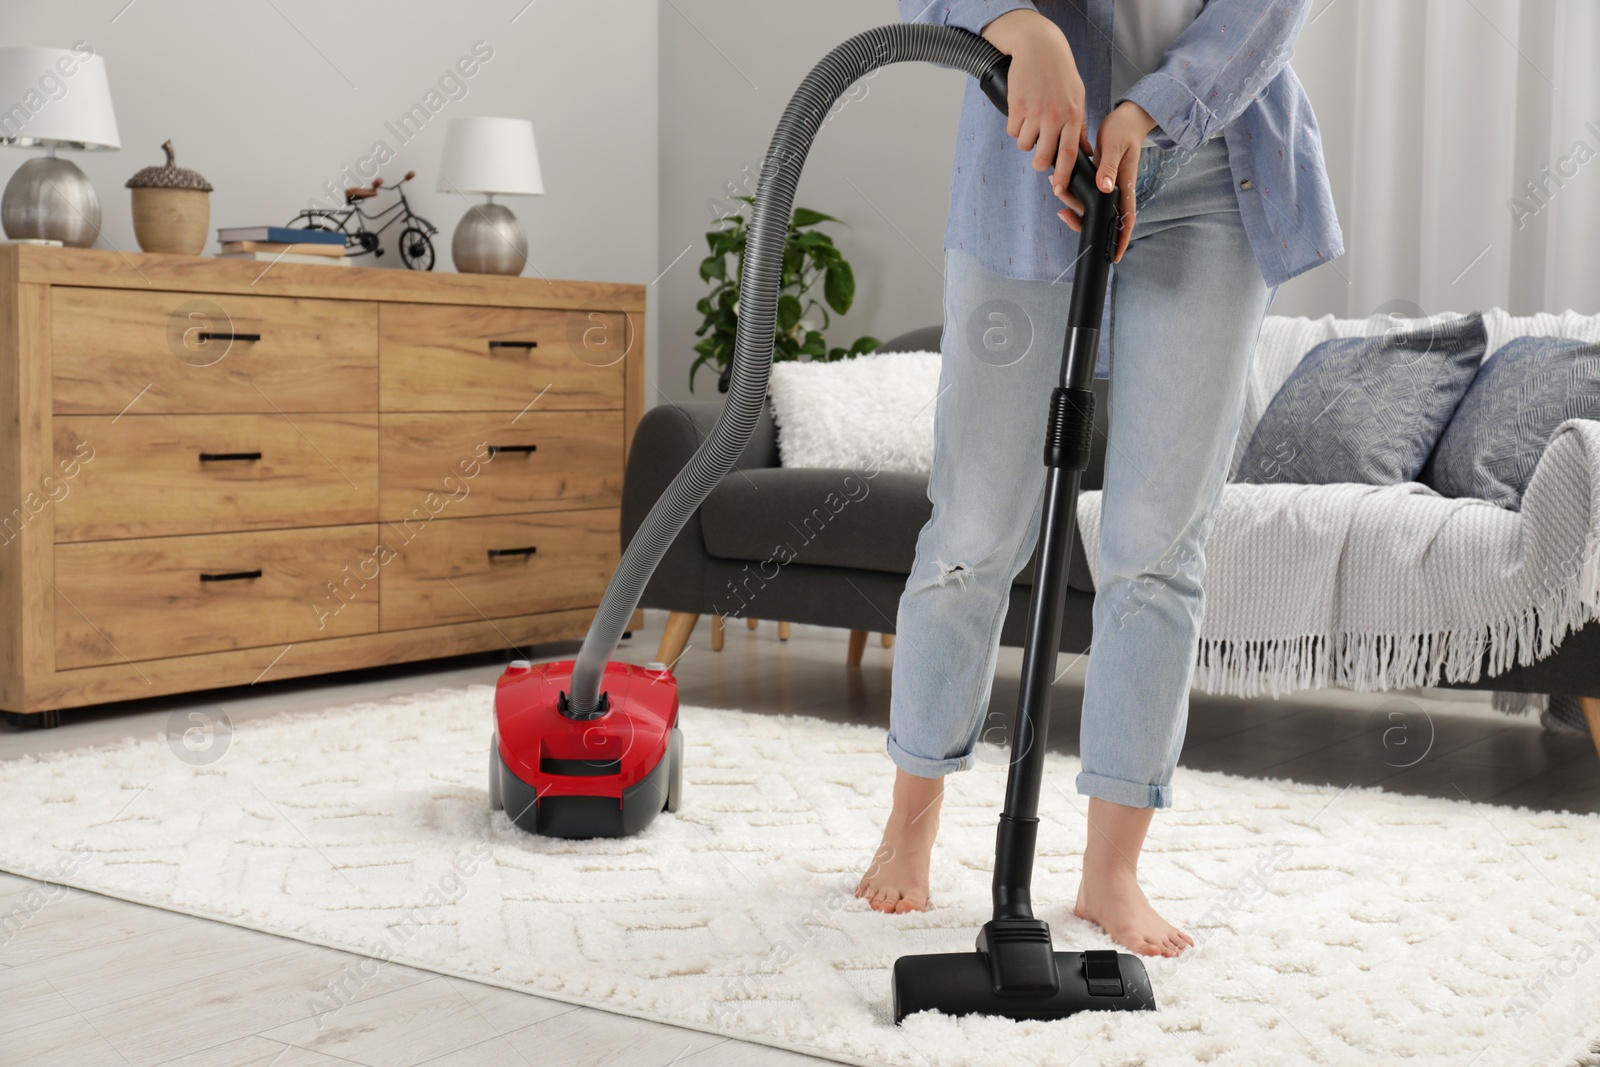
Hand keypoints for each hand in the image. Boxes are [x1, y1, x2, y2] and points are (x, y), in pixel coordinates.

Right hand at [981, 10, 1087, 203]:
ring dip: (1026, 141)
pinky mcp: (1016, 106)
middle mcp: (1054, 116)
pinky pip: (1013, 131)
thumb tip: (1083, 153)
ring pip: (1024, 145)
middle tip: (1039, 158)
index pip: (1070, 154)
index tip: (1058, 188)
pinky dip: (1016, 127)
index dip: (1063, 175)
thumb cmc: (1061, 73)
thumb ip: (1078, 127)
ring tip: (1031, 126)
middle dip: (1039, 164)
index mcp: (1073, 115)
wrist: (1039, 47)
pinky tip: (1022, 113)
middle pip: (1043, 157)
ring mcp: (1034, 111)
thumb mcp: (1077, 98)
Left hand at [1056, 100, 1158, 262]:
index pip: (1127, 220)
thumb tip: (1105, 188)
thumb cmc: (1124, 130)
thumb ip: (1109, 167)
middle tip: (1064, 215)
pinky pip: (1086, 193)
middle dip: (1082, 221)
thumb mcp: (1115, 146)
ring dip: (1072, 203)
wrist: (1126, 117)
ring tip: (1058, 190)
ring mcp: (1109, 186)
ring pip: (1090, 205)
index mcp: (1125, 185)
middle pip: (1103, 217)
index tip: (1115, 256)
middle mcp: (1117, 190)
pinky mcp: (1101, 179)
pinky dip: (1072, 192)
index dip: (1121, 240)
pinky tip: (1061, 184)